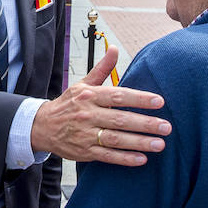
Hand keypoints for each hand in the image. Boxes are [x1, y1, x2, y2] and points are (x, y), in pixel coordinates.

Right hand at [31, 45, 170, 165]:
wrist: (42, 126)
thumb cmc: (68, 104)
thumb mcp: (82, 84)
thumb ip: (102, 69)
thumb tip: (114, 48)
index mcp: (90, 96)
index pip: (118, 96)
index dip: (139, 99)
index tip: (159, 101)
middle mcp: (88, 115)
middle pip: (120, 119)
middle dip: (145, 124)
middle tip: (166, 127)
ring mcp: (86, 135)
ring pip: (116, 139)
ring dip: (139, 142)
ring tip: (160, 144)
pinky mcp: (84, 152)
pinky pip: (107, 156)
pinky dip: (125, 158)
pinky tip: (142, 159)